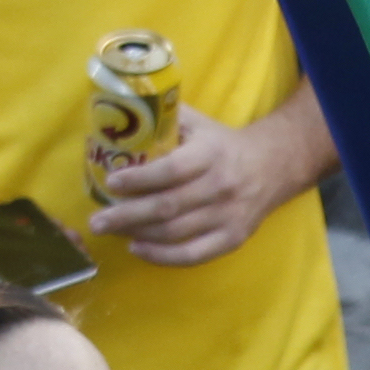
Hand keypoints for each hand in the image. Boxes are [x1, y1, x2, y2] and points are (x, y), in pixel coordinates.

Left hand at [89, 103, 311, 265]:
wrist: (274, 166)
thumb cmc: (222, 144)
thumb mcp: (197, 123)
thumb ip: (163, 118)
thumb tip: (116, 112)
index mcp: (211, 155)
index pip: (172, 170)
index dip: (140, 179)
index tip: (111, 182)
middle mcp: (221, 187)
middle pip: (168, 206)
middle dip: (127, 215)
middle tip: (96, 220)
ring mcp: (228, 216)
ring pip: (176, 231)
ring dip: (138, 234)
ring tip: (109, 230)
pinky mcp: (233, 238)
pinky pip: (195, 254)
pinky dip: (163, 256)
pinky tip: (138, 248)